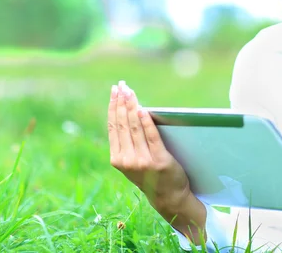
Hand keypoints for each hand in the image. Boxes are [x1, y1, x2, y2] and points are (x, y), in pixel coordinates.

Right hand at [107, 80, 190, 211]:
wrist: (168, 196)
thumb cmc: (151, 176)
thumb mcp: (132, 162)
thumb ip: (127, 144)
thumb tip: (128, 113)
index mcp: (117, 159)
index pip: (113, 127)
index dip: (113, 107)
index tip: (114, 91)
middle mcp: (126, 159)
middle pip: (122, 124)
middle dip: (121, 102)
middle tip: (122, 85)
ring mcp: (142, 160)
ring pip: (134, 127)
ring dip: (132, 106)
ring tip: (130, 91)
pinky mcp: (158, 159)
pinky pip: (151, 136)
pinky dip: (146, 122)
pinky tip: (143, 109)